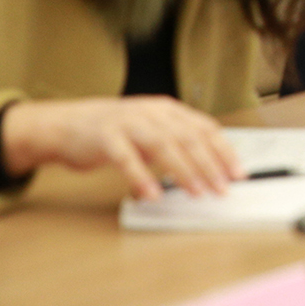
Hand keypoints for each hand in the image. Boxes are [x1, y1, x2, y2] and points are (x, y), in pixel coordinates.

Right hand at [0, 97, 240, 200]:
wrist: (66, 124)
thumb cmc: (115, 132)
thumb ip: (177, 145)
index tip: (238, 173)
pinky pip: (126, 159)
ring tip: (196, 192)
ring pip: (163, 145)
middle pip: (189, 137)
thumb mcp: (152, 132)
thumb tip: (210, 169)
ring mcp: (128, 123)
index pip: (205, 128)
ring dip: (183, 171)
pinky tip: (152, 195)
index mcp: (168, 110)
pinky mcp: (104, 138)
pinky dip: (141, 177)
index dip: (224, 151)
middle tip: (222, 188)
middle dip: (209, 165)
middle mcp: (152, 112)